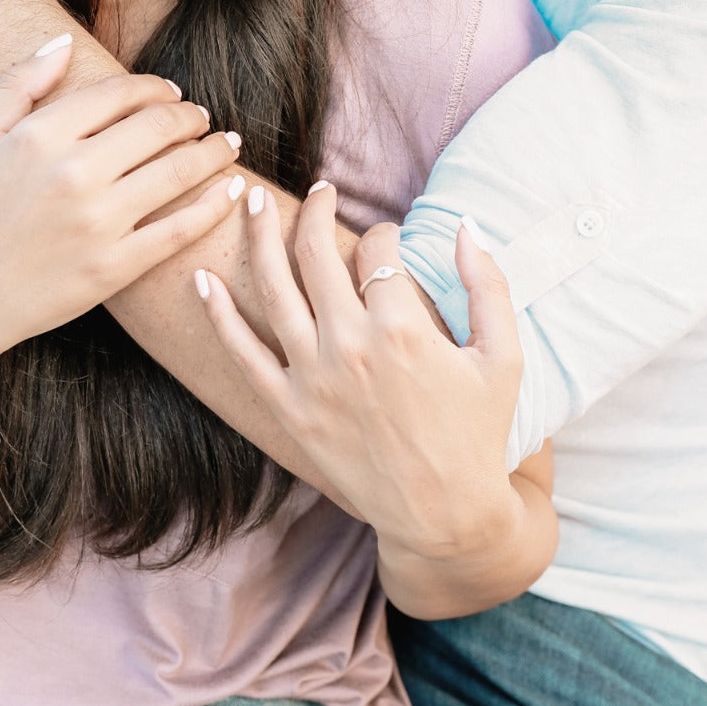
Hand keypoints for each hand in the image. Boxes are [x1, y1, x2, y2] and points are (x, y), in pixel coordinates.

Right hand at [0, 37, 246, 368]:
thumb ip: (16, 85)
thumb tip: (62, 41)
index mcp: (39, 137)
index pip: (119, 94)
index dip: (155, 87)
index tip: (170, 92)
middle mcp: (73, 173)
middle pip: (158, 126)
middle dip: (189, 115)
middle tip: (201, 117)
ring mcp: (98, 222)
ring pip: (179, 171)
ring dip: (214, 151)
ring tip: (228, 144)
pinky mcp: (116, 267)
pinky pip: (181, 228)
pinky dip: (215, 205)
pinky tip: (233, 190)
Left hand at [196, 183, 522, 555]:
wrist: (443, 515)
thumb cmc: (477, 434)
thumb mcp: (505, 357)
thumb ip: (489, 286)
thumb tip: (467, 225)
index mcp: (402, 327)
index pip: (379, 250)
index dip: (385, 233)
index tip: (389, 238)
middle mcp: (349, 344)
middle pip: (316, 253)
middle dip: (314, 210)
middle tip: (316, 190)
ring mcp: (311, 376)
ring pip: (273, 287)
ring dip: (257, 236)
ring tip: (248, 200)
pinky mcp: (287, 407)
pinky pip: (242, 353)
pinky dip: (218, 314)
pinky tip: (201, 278)